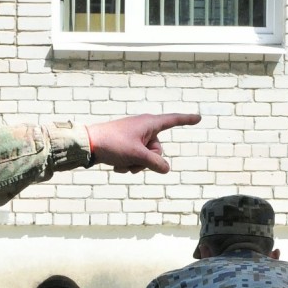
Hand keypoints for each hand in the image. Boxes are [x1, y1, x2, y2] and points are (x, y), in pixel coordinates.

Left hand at [85, 113, 200, 173]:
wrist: (89, 144)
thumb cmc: (113, 144)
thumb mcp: (137, 156)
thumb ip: (155, 163)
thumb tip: (166, 169)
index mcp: (149, 123)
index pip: (173, 121)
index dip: (186, 120)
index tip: (198, 118)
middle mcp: (144, 127)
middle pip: (157, 149)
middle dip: (147, 160)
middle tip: (132, 161)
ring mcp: (135, 136)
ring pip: (145, 157)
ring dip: (135, 165)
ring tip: (122, 163)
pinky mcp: (126, 143)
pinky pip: (135, 157)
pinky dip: (127, 163)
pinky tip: (116, 165)